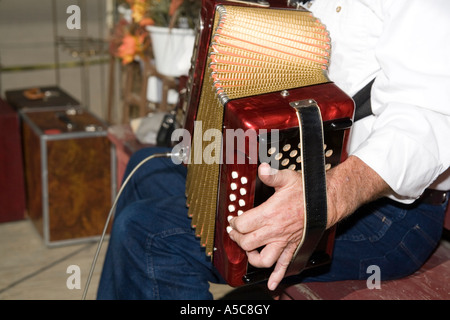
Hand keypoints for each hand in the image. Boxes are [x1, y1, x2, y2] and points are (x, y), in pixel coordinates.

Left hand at [227, 163, 304, 290]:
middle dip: (238, 239)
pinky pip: (284, 266)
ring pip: (262, 259)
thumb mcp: (287, 178)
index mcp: (270, 213)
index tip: (234, 219)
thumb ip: (272, 175)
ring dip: (252, 257)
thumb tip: (261, 168)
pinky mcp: (293, 248)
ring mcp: (284, 242)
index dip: (234, 222)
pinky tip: (272, 285)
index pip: (242, 224)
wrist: (327, 203)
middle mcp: (275, 231)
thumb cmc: (308, 191)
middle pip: (247, 243)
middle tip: (236, 233)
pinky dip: (277, 277)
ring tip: (249, 250)